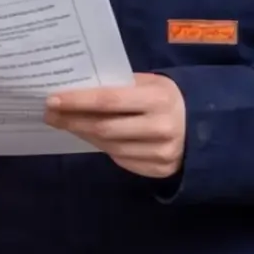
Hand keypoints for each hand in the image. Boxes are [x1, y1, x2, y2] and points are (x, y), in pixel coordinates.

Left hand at [45, 75, 187, 178]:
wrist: (203, 125)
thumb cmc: (166, 98)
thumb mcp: (149, 83)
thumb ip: (118, 86)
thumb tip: (74, 90)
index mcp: (158, 98)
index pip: (109, 100)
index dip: (77, 101)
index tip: (51, 100)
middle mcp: (161, 127)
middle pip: (104, 127)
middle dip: (72, 120)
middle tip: (50, 114)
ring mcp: (161, 152)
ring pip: (109, 146)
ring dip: (84, 134)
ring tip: (67, 123)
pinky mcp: (159, 170)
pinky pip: (120, 159)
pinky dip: (103, 147)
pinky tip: (93, 136)